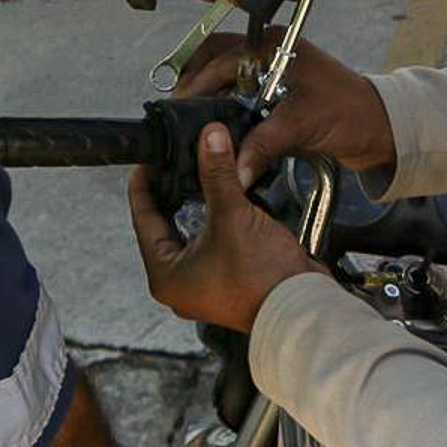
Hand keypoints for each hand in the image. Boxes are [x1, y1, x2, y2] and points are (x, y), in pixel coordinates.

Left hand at [130, 123, 323, 333]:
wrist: (303, 307)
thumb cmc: (262, 281)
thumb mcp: (233, 216)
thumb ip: (217, 173)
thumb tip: (210, 140)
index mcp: (166, 276)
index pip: (144, 220)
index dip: (144, 186)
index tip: (147, 163)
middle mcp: (181, 284)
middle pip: (167, 225)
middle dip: (175, 193)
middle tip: (176, 163)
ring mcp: (205, 284)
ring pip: (194, 232)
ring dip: (201, 205)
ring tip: (202, 174)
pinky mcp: (229, 279)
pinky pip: (215, 241)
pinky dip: (219, 219)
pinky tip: (228, 199)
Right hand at [179, 29, 394, 188]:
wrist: (380, 129)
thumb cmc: (350, 111)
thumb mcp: (301, 124)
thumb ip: (263, 145)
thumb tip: (234, 171)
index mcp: (272, 46)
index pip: (220, 56)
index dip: (196, 81)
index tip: (179, 105)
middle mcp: (268, 55)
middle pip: (217, 61)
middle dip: (195, 83)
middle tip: (179, 111)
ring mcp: (271, 75)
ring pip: (227, 81)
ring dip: (210, 99)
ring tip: (193, 124)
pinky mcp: (275, 97)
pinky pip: (241, 100)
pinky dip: (227, 112)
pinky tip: (218, 132)